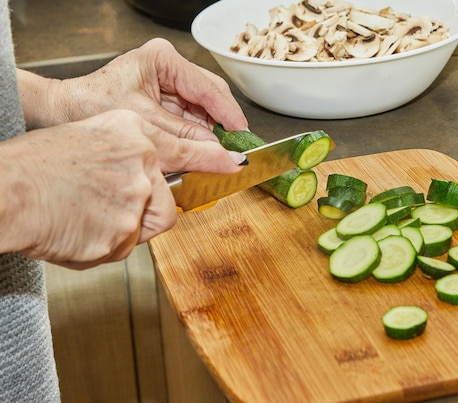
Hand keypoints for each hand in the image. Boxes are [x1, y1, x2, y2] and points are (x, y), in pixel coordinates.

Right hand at [0, 110, 242, 269]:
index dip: (213, 162)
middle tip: (107, 207)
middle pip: (167, 201)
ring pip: (149, 224)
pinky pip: (125, 246)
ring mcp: (136, 197)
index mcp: (132, 132)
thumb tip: (148, 175)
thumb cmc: (36, 167)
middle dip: (146, 211)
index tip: (235, 167)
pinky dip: (103, 245)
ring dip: (125, 228)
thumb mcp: (89, 138)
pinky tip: (79, 228)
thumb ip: (127, 153)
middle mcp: (141, 161)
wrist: (8, 190)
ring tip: (88, 216)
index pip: (186, 149)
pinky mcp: (125, 231)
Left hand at [19, 38, 247, 138]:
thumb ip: (185, 136)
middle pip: (211, 94)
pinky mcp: (166, 97)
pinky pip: (192, 116)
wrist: (63, 111)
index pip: (207, 87)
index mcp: (163, 60)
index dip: (228, 113)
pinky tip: (202, 147)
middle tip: (234, 147)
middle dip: (222, 122)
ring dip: (211, 130)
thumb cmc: (91, 106)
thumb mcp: (145, 123)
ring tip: (218, 151)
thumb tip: (219, 152)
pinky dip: (198, 132)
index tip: (241, 134)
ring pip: (205, 107)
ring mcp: (169, 81)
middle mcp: (169, 67)